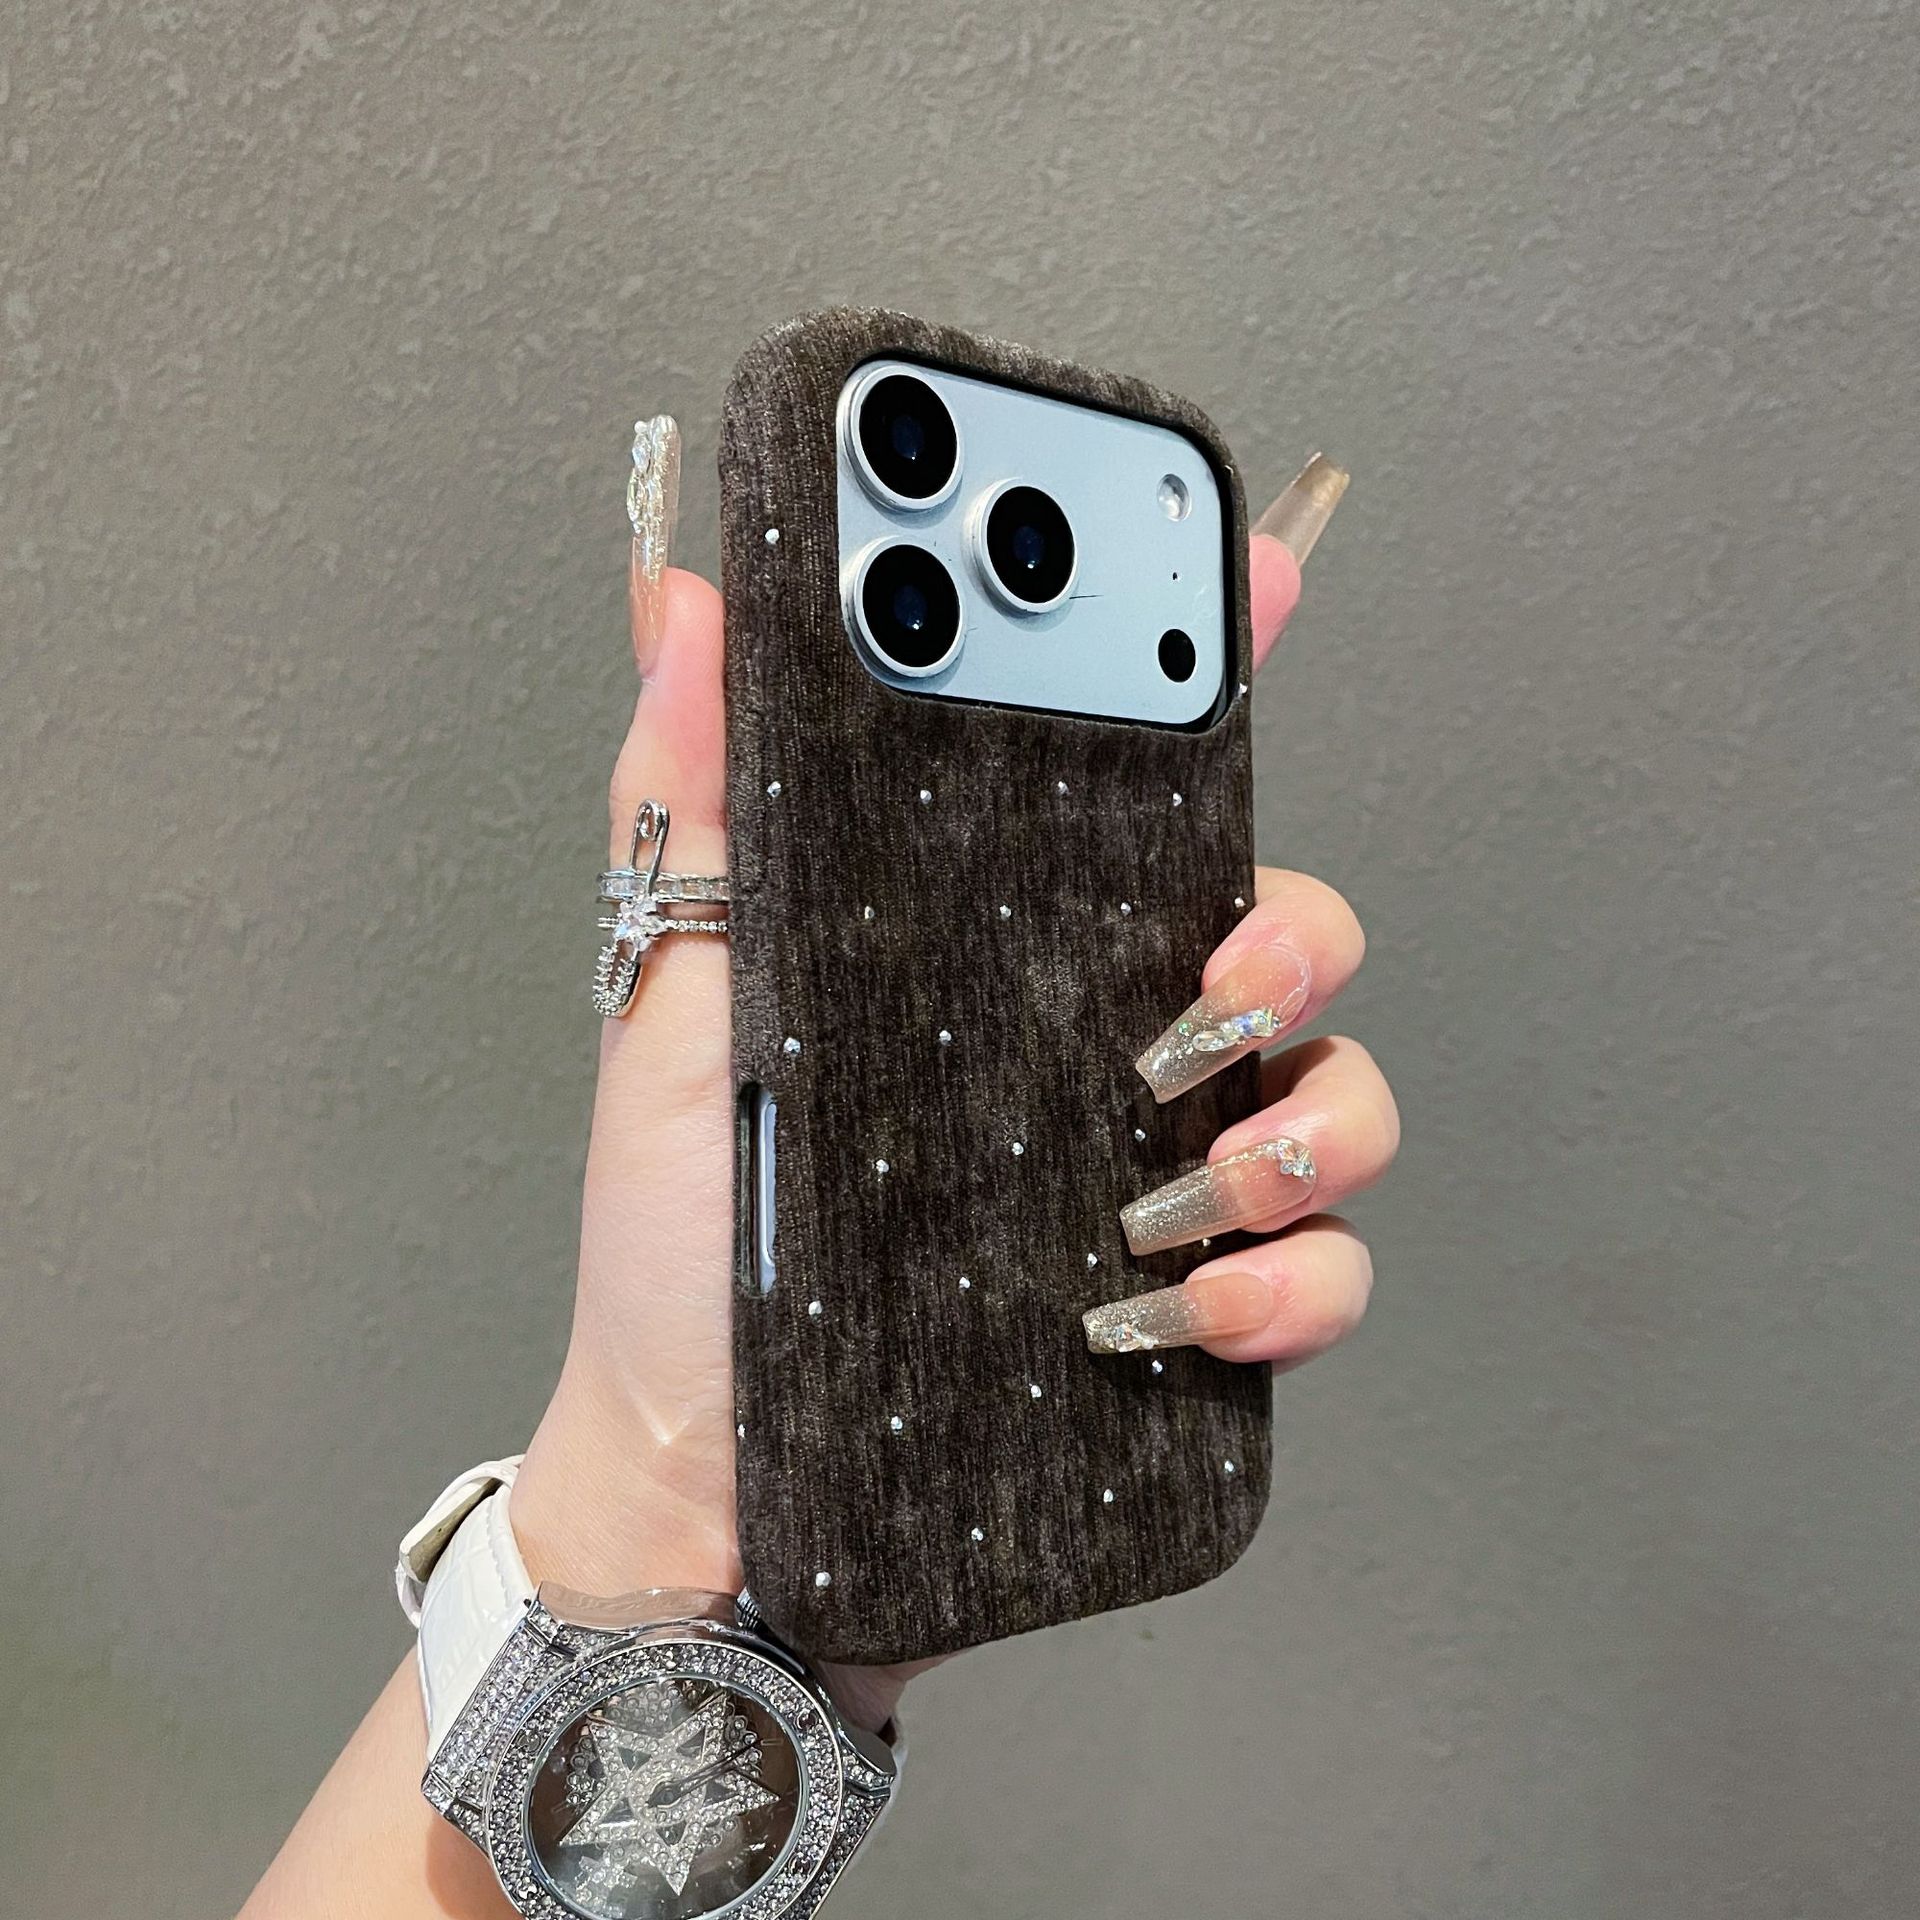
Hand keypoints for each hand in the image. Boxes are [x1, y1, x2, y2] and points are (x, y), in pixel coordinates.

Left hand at [507, 447, 1396, 1718]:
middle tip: (1212, 987)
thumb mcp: (675, 1002)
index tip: (1262, 566)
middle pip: (1280, 937)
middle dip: (1291, 939)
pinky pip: (1320, 1276)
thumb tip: (686, 606)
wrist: (710, 1472)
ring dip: (1309, 1123)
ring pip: (1336, 1097)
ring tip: (1186, 1180)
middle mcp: (1092, 1049)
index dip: (1211, 664)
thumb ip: (696, 806)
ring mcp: (1154, 1181)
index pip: (1127, 784)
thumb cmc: (689, 1239)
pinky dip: (1294, 1284)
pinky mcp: (1187, 1314)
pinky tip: (1191, 1307)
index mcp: (993, 947)